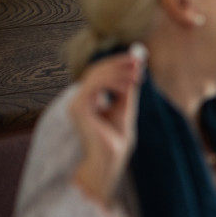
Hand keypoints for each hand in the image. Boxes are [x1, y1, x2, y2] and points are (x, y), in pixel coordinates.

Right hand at [69, 52, 143, 206]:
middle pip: (96, 71)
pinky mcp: (78, 108)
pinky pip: (95, 86)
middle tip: (139, 62)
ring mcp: (76, 103)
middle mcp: (79, 99)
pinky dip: (113, 82)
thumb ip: (127, 88)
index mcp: (88, 98)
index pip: (100, 73)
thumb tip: (136, 67)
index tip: (137, 60)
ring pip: (96, 75)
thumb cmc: (117, 137)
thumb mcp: (125, 107)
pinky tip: (129, 86)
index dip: (117, 64)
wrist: (111, 157)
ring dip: (119, 72)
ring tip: (138, 75)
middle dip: (119, 64)